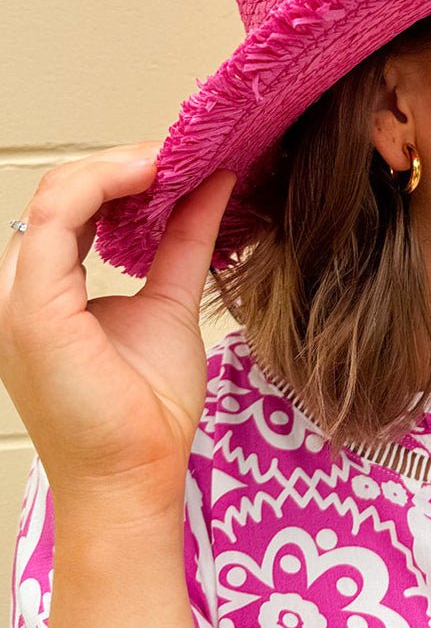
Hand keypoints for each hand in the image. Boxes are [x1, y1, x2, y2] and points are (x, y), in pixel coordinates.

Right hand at [0, 141, 237, 525]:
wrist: (135, 477)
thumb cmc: (144, 412)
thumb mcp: (171, 304)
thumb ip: (186, 243)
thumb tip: (214, 188)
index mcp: (49, 291)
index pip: (76, 207)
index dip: (125, 175)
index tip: (181, 159)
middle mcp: (23, 288)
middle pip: (65, 194)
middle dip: (126, 164)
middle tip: (185, 151)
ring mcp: (19, 296)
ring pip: (57, 195)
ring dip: (118, 165)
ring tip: (174, 157)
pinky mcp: (32, 307)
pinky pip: (59, 217)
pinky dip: (106, 184)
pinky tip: (154, 174)